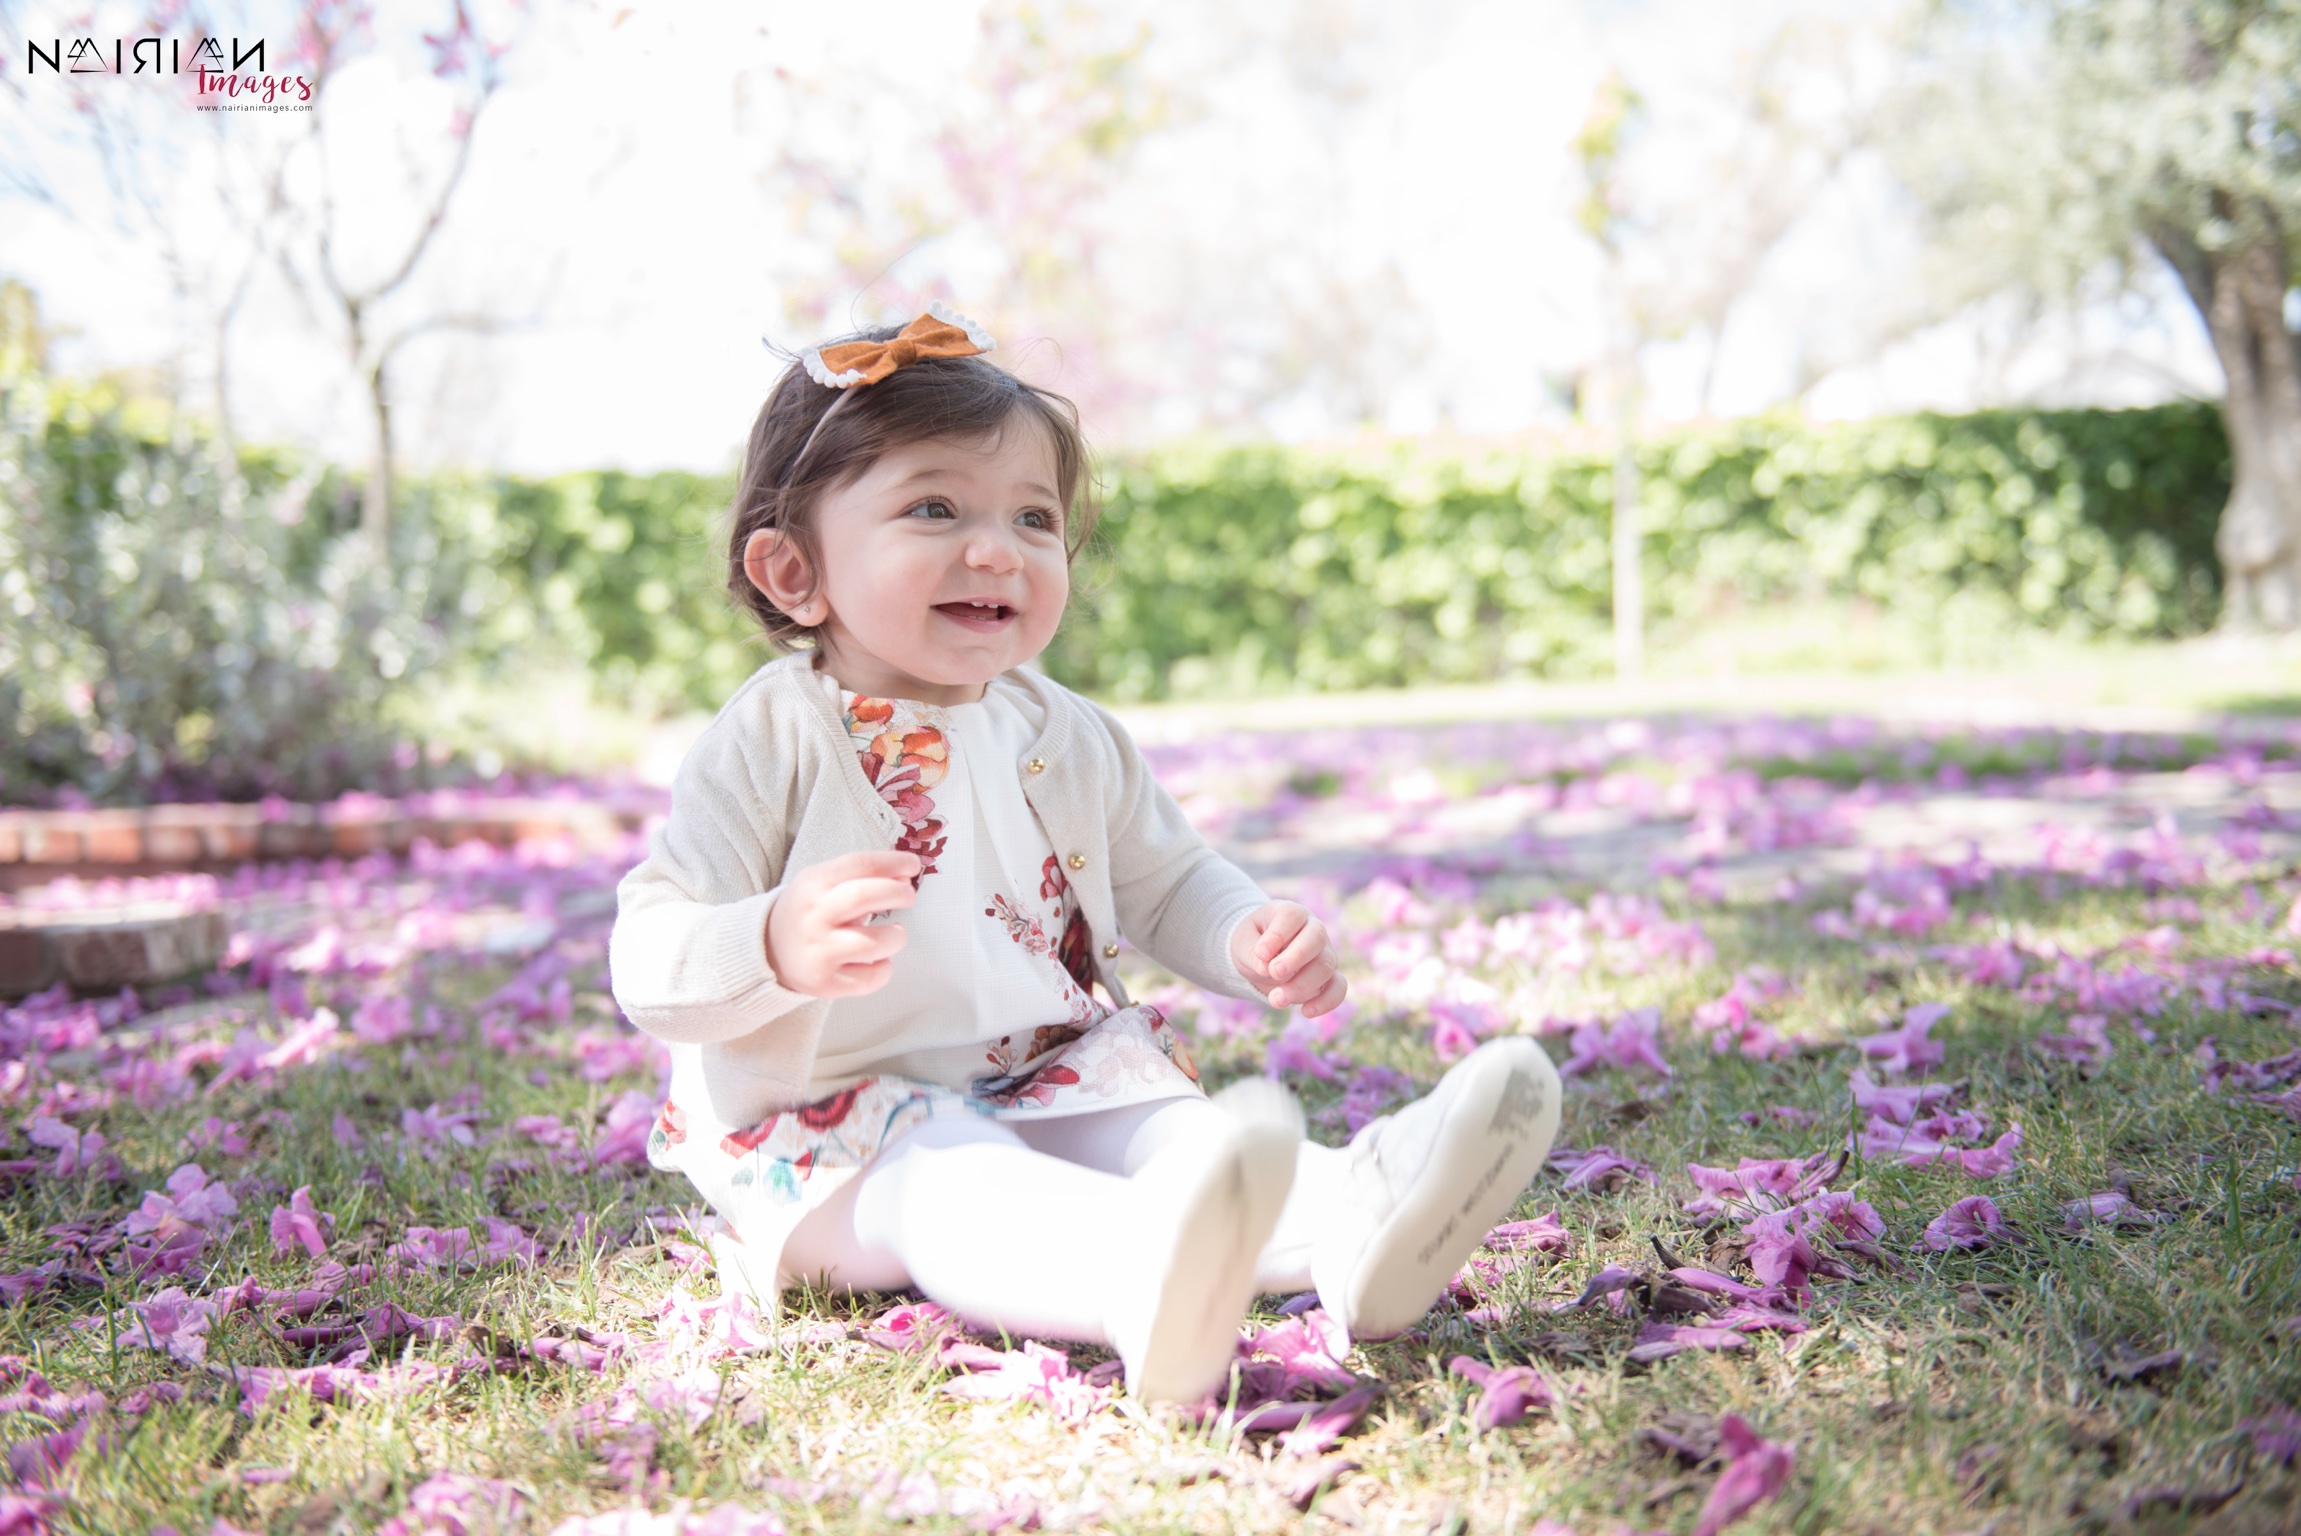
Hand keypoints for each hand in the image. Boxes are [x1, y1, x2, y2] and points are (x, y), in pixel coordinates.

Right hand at [763, 850, 920, 997]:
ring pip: (872, 944)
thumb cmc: (809, 912)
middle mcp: (814, 916)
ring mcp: (818, 952)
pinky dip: (884, 970)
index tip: (913, 865)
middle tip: (908, 897)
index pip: (859, 864)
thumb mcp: (824, 883)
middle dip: (897, 893)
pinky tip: (879, 961)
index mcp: (814, 884)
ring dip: (896, 937)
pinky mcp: (823, 983)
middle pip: (863, 896)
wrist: (767, 950)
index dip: (894, 862)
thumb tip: (905, 874)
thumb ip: (862, 876)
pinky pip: (867, 980)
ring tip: (895, 934)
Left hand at [1230, 901, 1347, 1015]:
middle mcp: (1314, 929)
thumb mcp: (1243, 943)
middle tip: (1274, 972)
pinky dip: (1327, 1002)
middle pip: (1316, 938)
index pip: (1292, 916)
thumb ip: (1252, 953)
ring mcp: (1325, 953)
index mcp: (1290, 914)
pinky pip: (1339, 988)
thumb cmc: (1253, 942)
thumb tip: (1267, 968)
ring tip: (1275, 1000)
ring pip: (1326, 966)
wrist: (1262, 957)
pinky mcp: (1330, 977)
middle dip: (1295, 958)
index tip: (1262, 953)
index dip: (1278, 934)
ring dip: (1302, 985)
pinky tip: (1306, 1012)